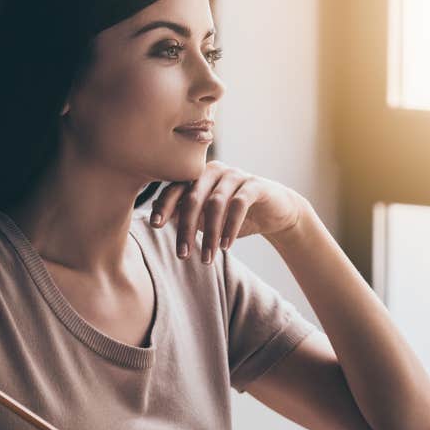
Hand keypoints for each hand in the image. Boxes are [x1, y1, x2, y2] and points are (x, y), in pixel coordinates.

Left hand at [150, 160, 309, 262]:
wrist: (275, 212)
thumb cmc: (234, 214)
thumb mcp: (206, 216)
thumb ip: (184, 213)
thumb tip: (154, 215)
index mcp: (199, 175)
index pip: (176, 187)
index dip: (164, 205)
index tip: (155, 225)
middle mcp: (215, 170)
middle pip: (194, 197)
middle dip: (186, 227)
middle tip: (182, 254)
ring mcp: (236, 175)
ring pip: (216, 203)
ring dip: (210, 234)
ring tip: (207, 258)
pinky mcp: (256, 185)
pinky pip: (239, 205)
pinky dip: (230, 227)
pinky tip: (226, 246)